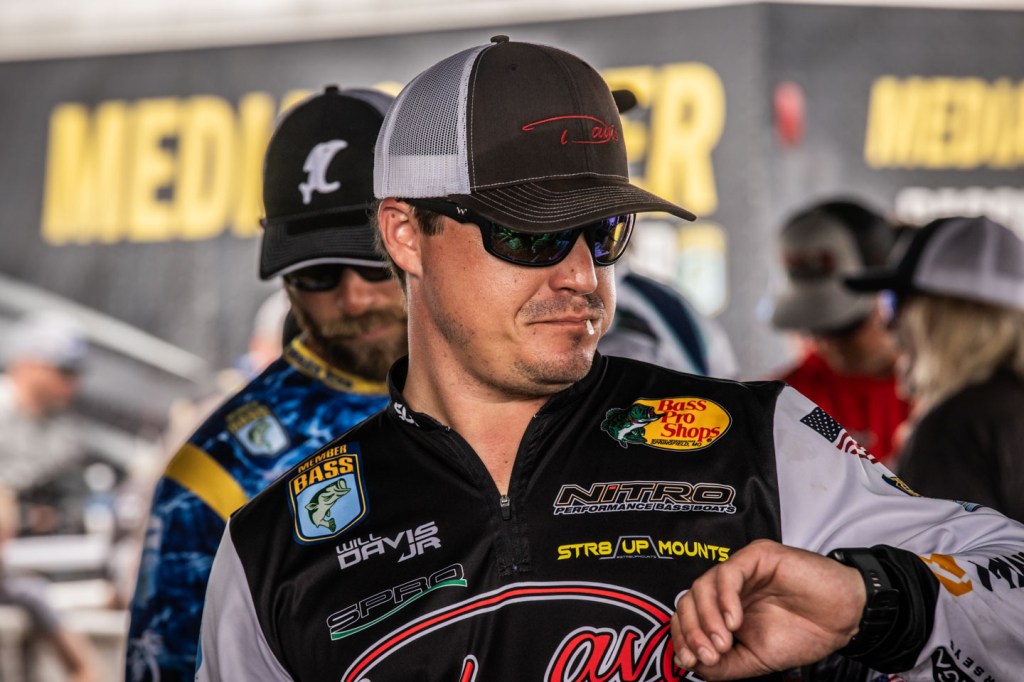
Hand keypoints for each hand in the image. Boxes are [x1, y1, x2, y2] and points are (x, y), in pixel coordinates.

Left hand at [671, 539, 864, 679]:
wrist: (844, 620)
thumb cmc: (805, 634)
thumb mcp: (755, 659)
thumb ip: (724, 664)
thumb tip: (691, 664)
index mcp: (724, 608)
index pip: (689, 615)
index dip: (683, 637)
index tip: (690, 660)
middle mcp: (728, 587)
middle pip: (690, 599)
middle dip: (692, 630)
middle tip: (708, 655)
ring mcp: (741, 570)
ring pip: (703, 585)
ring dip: (707, 618)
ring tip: (723, 642)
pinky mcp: (757, 556)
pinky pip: (728, 573)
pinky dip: (724, 599)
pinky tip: (734, 621)